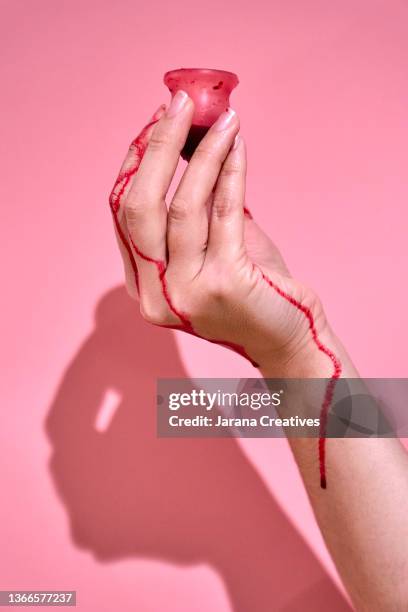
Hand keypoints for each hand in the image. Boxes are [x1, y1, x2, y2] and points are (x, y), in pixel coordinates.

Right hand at [109, 91, 338, 376]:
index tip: (156, 122)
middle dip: (159, 147)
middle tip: (180, 103)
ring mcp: (186, 292)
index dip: (136, 162)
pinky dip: (231, 172)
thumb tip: (193, 139)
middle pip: (138, 207)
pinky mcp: (224, 284)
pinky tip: (238, 144)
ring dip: (202, 152)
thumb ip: (196, 205)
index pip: (123, 213)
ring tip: (221, 117)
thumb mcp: (213, 246)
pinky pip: (224, 212)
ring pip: (181, 206)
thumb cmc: (251, 290)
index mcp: (142, 285)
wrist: (285, 339)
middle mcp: (154, 294)